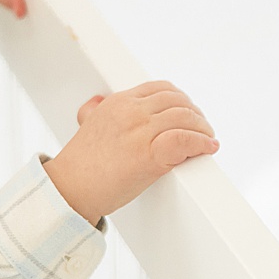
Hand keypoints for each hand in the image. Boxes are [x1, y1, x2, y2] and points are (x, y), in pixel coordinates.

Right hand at [43, 82, 218, 223]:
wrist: (69, 189)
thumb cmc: (80, 166)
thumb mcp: (86, 126)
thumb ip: (94, 111)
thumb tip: (97, 101)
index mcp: (118, 102)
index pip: (160, 88)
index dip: (181, 99)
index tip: (189, 112)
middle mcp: (131, 112)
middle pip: (178, 101)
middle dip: (196, 114)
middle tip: (203, 128)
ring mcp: (141, 132)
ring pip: (186, 118)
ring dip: (203, 129)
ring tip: (208, 140)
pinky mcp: (150, 155)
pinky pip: (186, 140)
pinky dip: (202, 143)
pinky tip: (208, 148)